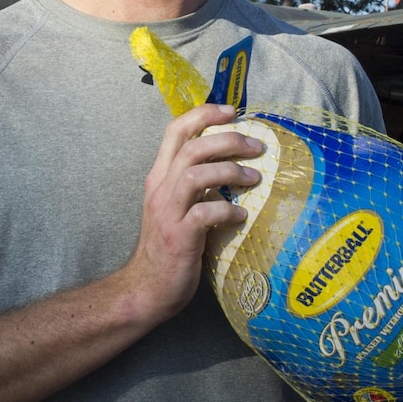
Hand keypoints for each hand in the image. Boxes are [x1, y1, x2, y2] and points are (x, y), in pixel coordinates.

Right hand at [116, 104, 263, 325]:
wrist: (146, 290)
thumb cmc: (167, 249)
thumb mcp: (175, 208)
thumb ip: (194, 186)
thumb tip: (229, 166)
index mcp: (159, 178)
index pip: (175, 131)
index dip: (203, 115)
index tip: (232, 111)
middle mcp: (160, 190)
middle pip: (192, 148)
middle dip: (228, 140)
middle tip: (256, 146)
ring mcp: (168, 214)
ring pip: (196, 174)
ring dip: (230, 171)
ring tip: (255, 177)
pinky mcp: (179, 238)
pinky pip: (205, 214)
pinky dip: (227, 210)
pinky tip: (241, 216)